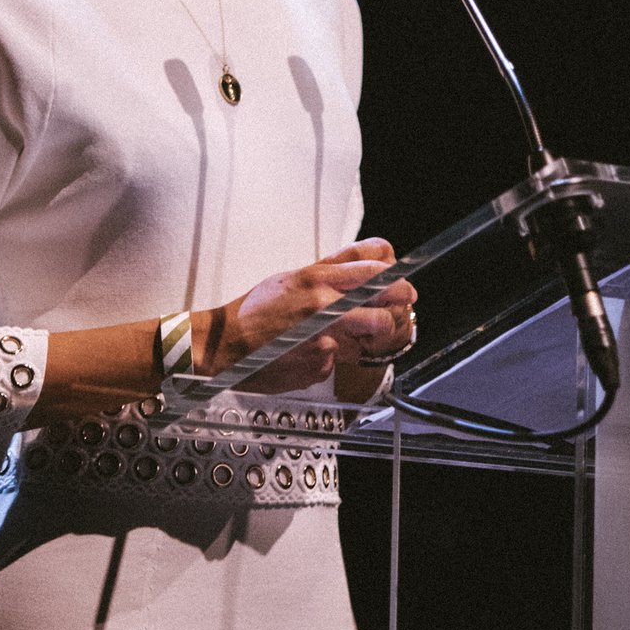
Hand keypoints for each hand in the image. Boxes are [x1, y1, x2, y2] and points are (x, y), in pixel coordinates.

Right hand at [205, 238, 416, 394]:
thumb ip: (327, 271)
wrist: (226, 346)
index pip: (371, 270)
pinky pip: (339, 361)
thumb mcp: (290, 279)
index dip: (395, 276)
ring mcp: (325, 338)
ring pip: (368, 338)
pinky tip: (309, 353)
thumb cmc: (254, 311)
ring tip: (356, 334)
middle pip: (383, 306)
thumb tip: (362, 264)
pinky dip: (330, 358)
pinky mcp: (321, 365)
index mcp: (315, 279)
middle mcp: (324, 306)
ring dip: (368, 336)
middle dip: (398, 307)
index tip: (403, 280)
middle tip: (402, 306)